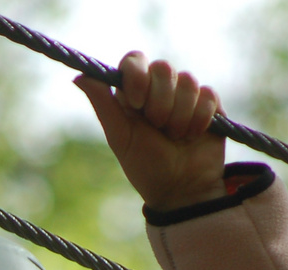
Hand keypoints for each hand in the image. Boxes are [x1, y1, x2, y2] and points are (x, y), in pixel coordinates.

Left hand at [76, 52, 226, 212]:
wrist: (181, 191)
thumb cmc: (146, 167)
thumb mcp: (120, 137)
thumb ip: (102, 104)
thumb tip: (77, 76)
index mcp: (134, 92)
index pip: (134, 60)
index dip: (138, 76)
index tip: (138, 102)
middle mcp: (159, 88)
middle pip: (163, 67)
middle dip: (161, 102)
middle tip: (159, 128)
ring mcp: (185, 95)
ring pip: (187, 81)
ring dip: (181, 115)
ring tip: (176, 137)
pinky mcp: (209, 104)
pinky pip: (207, 95)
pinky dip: (200, 118)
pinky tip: (193, 135)